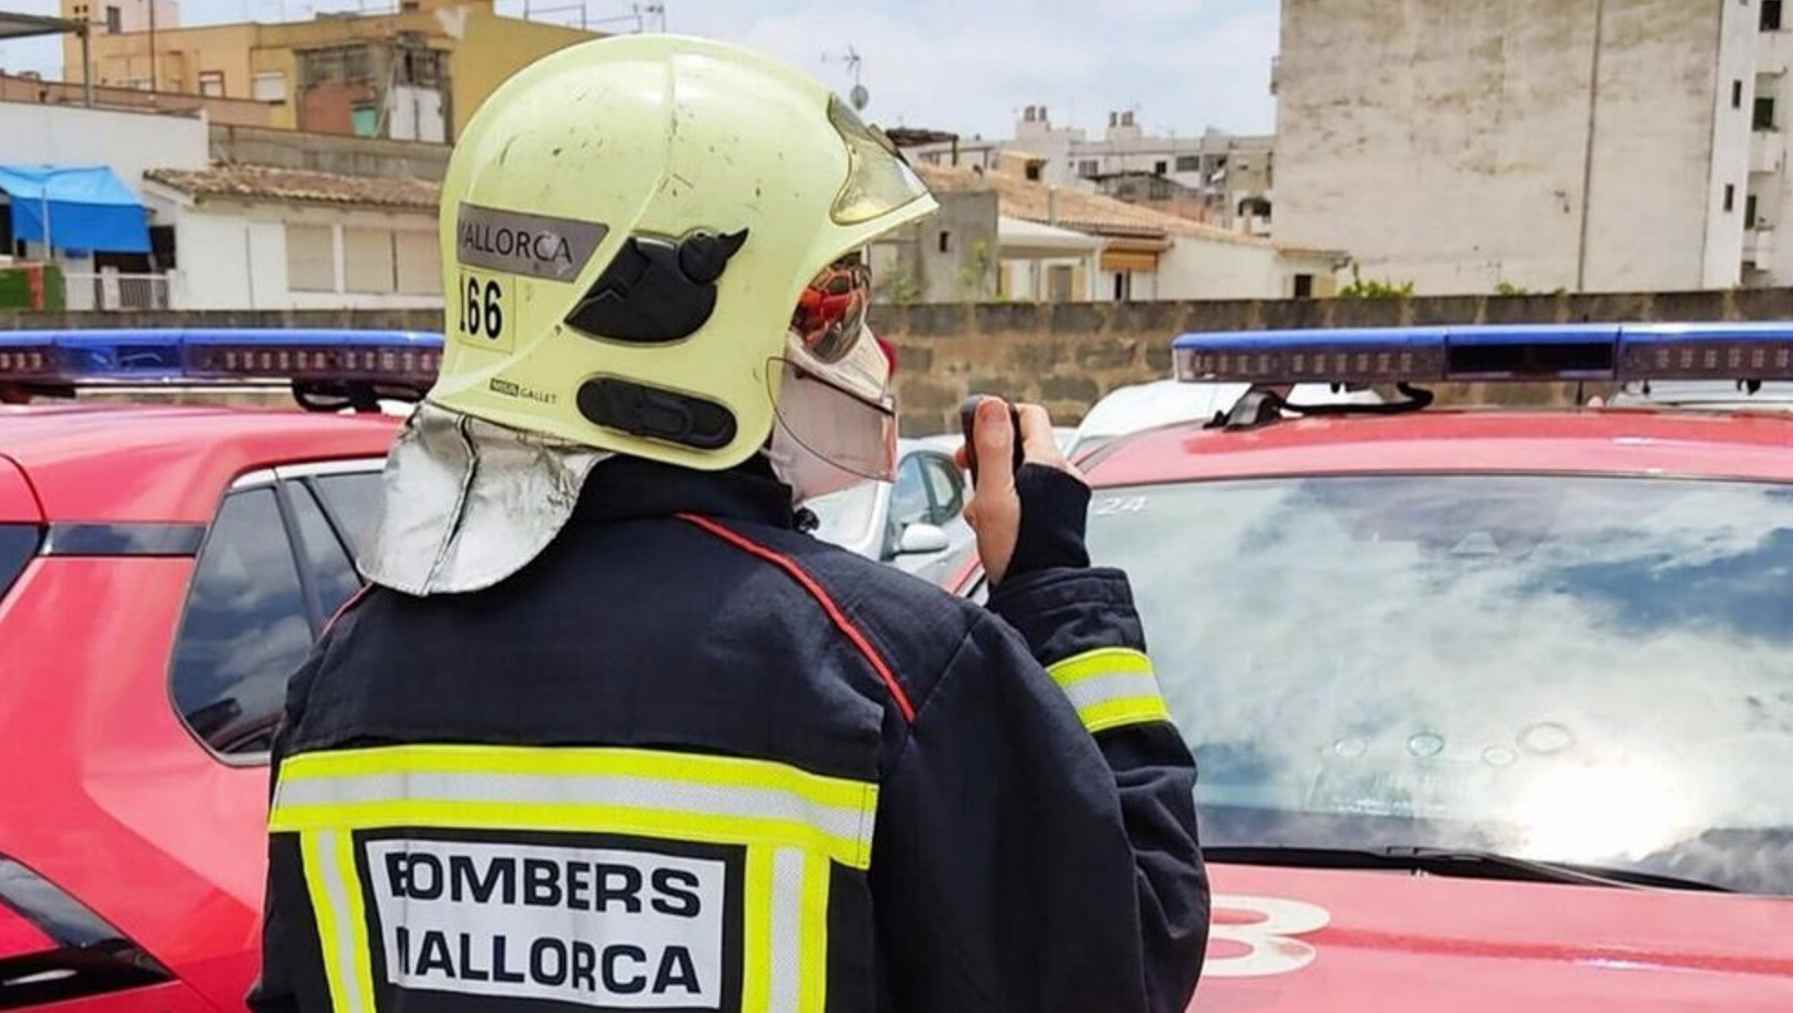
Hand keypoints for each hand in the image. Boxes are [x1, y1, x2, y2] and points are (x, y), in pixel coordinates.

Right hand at [954, 398, 1082, 584]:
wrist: (1040, 593)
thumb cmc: (1018, 551)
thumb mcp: (994, 494)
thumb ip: (992, 446)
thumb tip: (992, 405)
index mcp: (1049, 462)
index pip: (1028, 413)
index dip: (999, 417)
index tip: (977, 435)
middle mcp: (1064, 474)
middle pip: (1023, 444)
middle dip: (991, 458)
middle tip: (969, 472)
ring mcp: (1066, 496)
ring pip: (1025, 472)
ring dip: (998, 484)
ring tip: (982, 510)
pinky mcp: (1062, 516)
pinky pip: (1034, 495)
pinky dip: (1013, 502)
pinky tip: (998, 524)